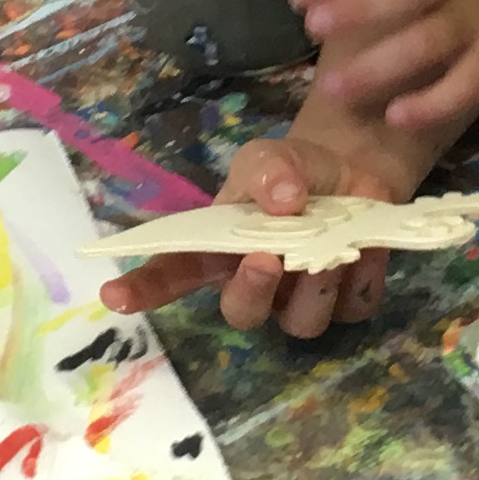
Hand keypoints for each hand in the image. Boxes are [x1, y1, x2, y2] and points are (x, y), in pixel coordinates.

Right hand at [98, 132, 412, 337]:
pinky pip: (352, 310)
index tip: (113, 296)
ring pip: (300, 322)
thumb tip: (281, 200)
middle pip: (240, 312)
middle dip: (251, 290)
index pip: (172, 273)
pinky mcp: (348, 303)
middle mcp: (255, 283)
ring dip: (314, 289)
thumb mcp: (271, 157)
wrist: (356, 168)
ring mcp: (301, 299)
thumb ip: (268, 171)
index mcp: (219, 249)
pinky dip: (361, 280)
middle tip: (268, 258)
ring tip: (332, 253)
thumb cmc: (295, 170)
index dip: (142, 289)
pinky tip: (365, 248)